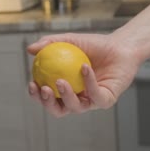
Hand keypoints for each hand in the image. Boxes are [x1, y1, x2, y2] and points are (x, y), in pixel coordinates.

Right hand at [27, 33, 141, 117]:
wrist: (120, 46)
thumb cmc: (94, 45)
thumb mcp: (69, 40)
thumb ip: (50, 43)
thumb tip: (30, 49)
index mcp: (65, 89)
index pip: (47, 97)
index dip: (36, 95)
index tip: (32, 83)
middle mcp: (77, 98)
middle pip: (58, 110)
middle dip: (48, 104)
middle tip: (44, 89)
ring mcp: (92, 101)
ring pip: (75, 107)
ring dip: (66, 96)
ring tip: (60, 81)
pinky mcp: (107, 100)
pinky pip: (95, 95)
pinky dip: (89, 82)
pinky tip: (84, 68)